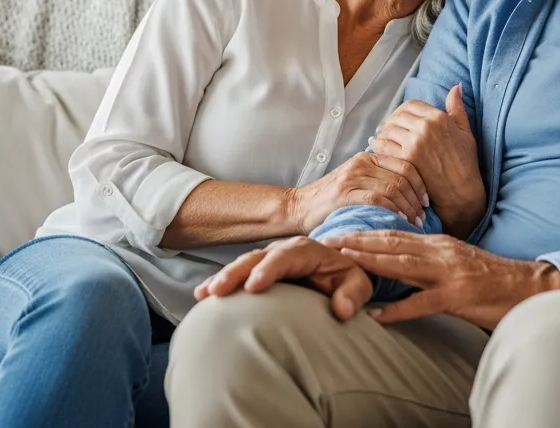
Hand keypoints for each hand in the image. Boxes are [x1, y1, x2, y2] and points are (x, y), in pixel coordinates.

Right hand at [195, 236, 372, 320]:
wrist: (337, 276)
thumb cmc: (346, 280)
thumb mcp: (358, 283)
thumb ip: (353, 294)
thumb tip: (342, 310)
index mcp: (306, 250)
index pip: (286, 256)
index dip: (269, 269)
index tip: (255, 286)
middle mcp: (282, 252)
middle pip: (256, 258)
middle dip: (237, 273)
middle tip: (219, 290)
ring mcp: (267, 261)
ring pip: (242, 265)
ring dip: (224, 278)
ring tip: (206, 293)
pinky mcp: (257, 273)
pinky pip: (236, 276)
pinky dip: (218, 283)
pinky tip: (201, 296)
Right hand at [285, 152, 427, 234]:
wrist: (299, 207)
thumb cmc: (332, 200)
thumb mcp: (358, 182)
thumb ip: (380, 180)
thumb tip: (412, 192)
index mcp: (368, 157)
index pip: (406, 163)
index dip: (421, 183)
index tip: (427, 202)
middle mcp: (362, 162)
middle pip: (403, 174)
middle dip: (417, 197)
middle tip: (424, 215)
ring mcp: (353, 175)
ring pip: (393, 186)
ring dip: (408, 206)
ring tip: (415, 222)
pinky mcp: (346, 192)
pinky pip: (378, 198)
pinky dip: (393, 210)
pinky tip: (400, 221)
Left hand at [323, 231, 559, 330]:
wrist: (530, 288)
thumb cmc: (493, 280)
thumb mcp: (457, 263)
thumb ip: (429, 261)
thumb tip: (400, 263)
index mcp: (438, 245)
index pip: (395, 235)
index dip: (365, 231)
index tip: (338, 230)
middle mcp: (440, 252)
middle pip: (392, 244)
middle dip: (358, 240)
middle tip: (327, 239)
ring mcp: (448, 273)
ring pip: (402, 265)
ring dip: (370, 262)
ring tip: (343, 262)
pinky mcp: (458, 295)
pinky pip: (423, 303)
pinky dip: (399, 309)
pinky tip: (378, 314)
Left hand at [369, 86, 485, 236]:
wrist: (463, 193)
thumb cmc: (466, 163)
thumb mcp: (465, 132)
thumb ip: (457, 108)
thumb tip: (456, 87)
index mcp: (438, 117)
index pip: (410, 105)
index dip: (401, 111)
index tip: (397, 119)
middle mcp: (425, 127)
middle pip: (397, 116)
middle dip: (390, 122)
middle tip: (386, 130)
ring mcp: (414, 143)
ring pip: (388, 130)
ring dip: (382, 135)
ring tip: (380, 140)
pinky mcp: (406, 159)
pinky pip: (384, 147)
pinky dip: (378, 148)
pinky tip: (379, 152)